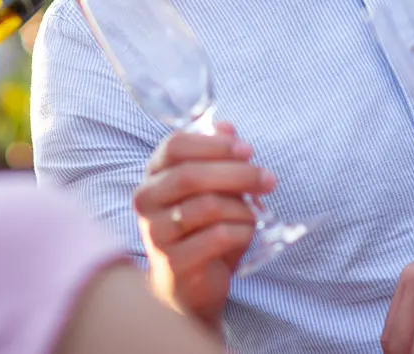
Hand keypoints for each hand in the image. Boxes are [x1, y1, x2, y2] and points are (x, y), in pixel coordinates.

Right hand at [132, 120, 274, 330]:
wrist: (188, 286)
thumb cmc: (199, 229)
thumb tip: (227, 127)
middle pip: (191, 175)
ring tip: (257, 212)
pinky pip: (216, 237)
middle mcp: (146, 200)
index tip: (246, 148)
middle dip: (236, 173)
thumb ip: (215, 157)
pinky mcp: (173, 263)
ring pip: (206, 206)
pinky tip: (248, 232)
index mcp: (153, 175)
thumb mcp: (209, 190)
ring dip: (242, 207)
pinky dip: (241, 231)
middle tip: (267, 178)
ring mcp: (155, 232)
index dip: (213, 144)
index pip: (175, 145)